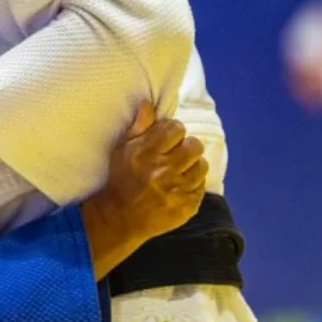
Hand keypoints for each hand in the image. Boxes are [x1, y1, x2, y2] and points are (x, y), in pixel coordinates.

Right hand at [81, 102, 206, 278]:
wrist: (120, 218)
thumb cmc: (120, 179)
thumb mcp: (122, 150)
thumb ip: (138, 127)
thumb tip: (149, 103)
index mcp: (147, 154)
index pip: (176, 128)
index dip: (172, 131)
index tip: (166, 138)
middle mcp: (165, 171)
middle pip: (194, 145)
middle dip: (186, 147)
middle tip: (176, 154)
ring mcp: (178, 191)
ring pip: (202, 166)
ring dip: (192, 166)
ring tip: (179, 170)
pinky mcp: (188, 207)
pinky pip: (201, 187)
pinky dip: (193, 185)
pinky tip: (179, 186)